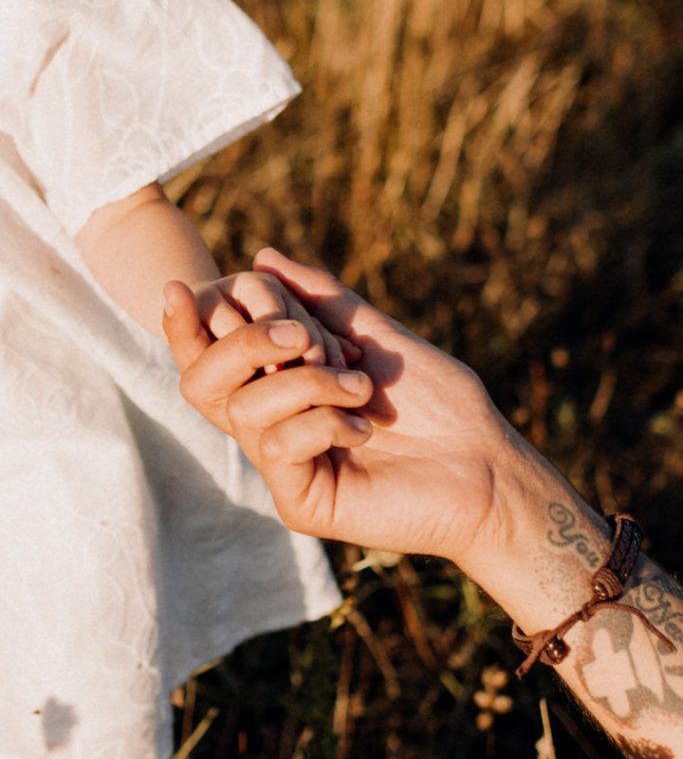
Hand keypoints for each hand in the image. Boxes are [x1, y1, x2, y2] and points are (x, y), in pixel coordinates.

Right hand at [164, 249, 511, 570]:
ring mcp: (284, 468)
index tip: (181, 287)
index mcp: (282, 392)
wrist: (484, 464)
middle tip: (305, 336)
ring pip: (242, 407)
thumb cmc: (440, 403)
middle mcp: (272, 429)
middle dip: (244, 341)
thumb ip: (321, 301)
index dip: (186, 325)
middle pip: (200, 382)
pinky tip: (365, 425)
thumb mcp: (375, 337)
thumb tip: (262, 257)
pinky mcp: (300, 501)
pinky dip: (322, 420)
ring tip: (362, 387)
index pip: (212, 359)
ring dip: (306, 380)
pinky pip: (277, 445)